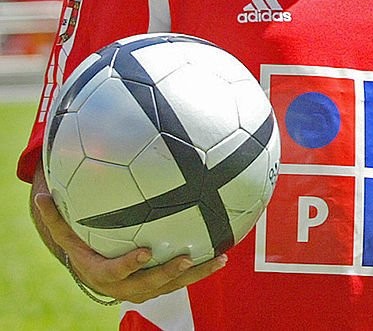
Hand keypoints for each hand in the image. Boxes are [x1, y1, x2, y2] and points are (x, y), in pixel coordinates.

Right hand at [33, 184, 226, 303]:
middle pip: (148, 285)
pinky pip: (183, 280)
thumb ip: (56, 216)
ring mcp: (145, 288)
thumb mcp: (67, 232)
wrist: (95, 271)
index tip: (144, 252)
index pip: (114, 273)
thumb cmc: (82, 244)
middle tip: (187, 258)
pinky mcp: (161, 286)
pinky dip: (202, 269)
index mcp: (101, 272)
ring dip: (197, 274)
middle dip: (169, 274)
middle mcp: (124, 286)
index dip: (128, 265)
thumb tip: (41, 192)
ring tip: (219, 259)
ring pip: (172, 285)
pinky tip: (223, 253)